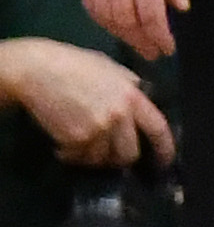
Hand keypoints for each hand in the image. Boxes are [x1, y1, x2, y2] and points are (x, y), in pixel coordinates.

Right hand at [1, 41, 172, 165]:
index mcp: (133, 96)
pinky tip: (64, 145)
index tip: (162, 161)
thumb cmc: (74, 64)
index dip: (164, 149)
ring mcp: (98, 128)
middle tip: (108, 154)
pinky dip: (71, 155)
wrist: (37, 69)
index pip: (158, 128)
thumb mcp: (112, 70)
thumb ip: (130, 87)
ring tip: (82, 144)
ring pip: (102, 159)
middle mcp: (120, 115)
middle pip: (129, 153)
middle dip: (119, 158)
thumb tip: (144, 102)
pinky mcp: (75, 138)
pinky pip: (78, 158)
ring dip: (92, 157)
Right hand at [76, 0, 186, 59]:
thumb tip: (181, 9)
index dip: (160, 35)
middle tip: (154, 53)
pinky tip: (114, 26)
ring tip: (138, 43)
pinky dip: (102, 20)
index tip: (168, 49)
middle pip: (127, 21)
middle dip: (142, 41)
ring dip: (122, 35)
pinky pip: (89, 4)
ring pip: (106, 16)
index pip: (151, 14)